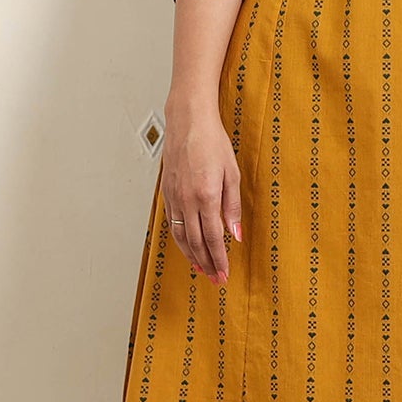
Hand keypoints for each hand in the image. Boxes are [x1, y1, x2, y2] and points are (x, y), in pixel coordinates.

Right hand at [161, 101, 242, 282]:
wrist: (188, 122)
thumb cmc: (212, 142)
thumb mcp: (232, 174)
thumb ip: (233, 207)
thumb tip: (235, 234)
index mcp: (206, 196)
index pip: (213, 238)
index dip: (219, 259)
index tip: (224, 273)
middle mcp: (187, 200)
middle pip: (196, 242)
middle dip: (206, 264)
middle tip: (215, 279)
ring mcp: (174, 197)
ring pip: (181, 236)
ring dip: (191, 256)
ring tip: (200, 269)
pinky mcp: (167, 192)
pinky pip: (173, 223)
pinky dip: (180, 239)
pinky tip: (187, 246)